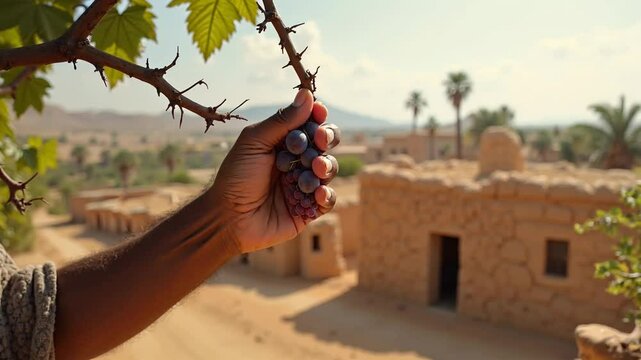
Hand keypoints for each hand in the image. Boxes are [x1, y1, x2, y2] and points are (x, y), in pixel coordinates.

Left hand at [211, 89, 340, 252]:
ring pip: (328, 169)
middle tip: (319, 140)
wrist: (228, 218)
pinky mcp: (308, 209)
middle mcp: (296, 161)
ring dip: (326, 166)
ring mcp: (303, 184)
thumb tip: (307, 95)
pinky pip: (327, 200)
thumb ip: (282, 121)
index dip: (317, 118)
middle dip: (326, 138)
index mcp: (283, 142)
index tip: (319, 113)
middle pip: (324, 144)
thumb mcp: (254, 143)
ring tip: (315, 168)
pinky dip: (326, 195)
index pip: (309, 124)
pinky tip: (318, 194)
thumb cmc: (236, 177)